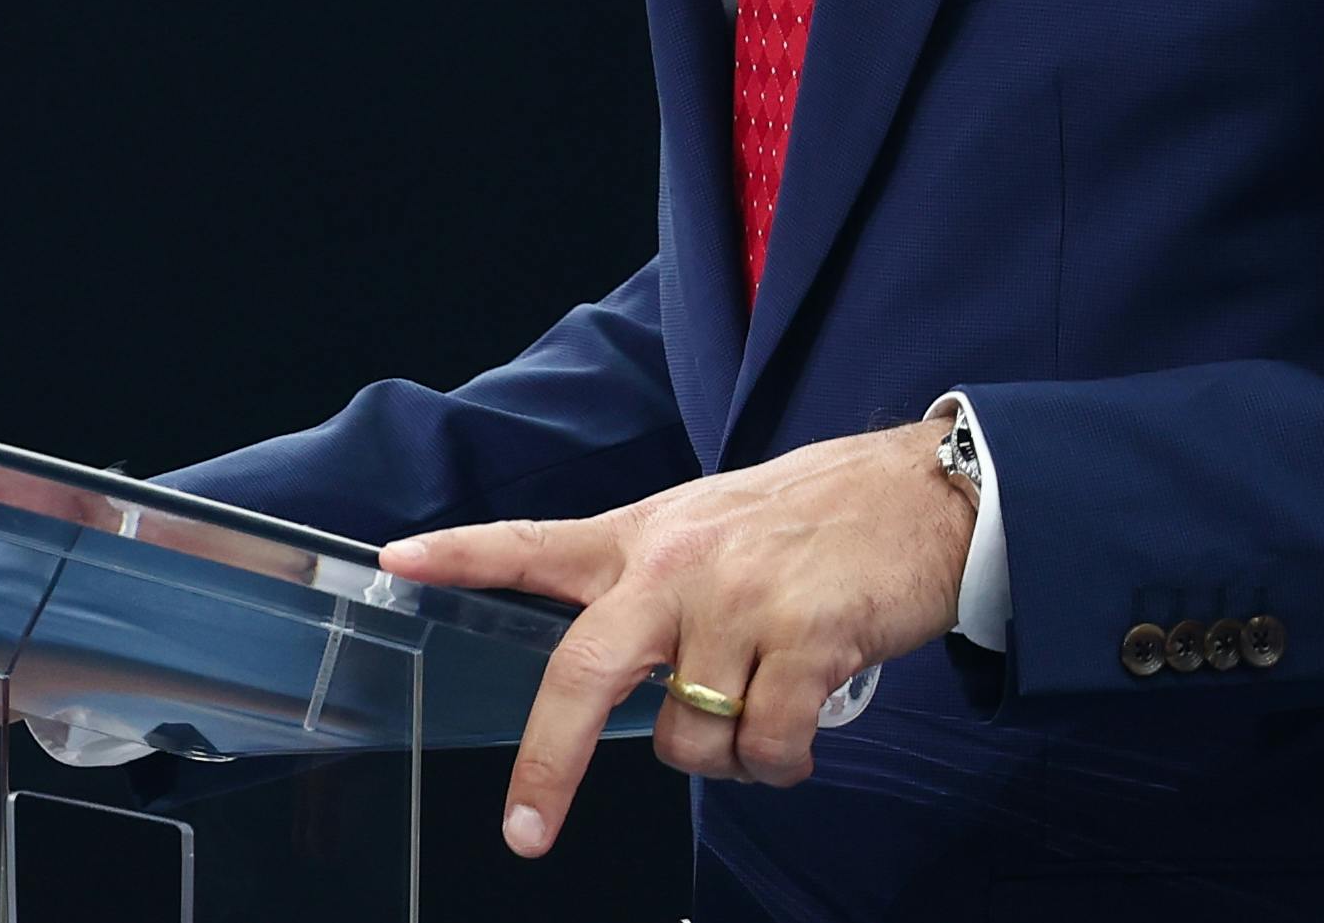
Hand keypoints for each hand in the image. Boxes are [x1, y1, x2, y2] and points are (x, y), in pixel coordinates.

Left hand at [377, 414, 970, 857]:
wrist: (927, 494)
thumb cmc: (818, 518)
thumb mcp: (716, 525)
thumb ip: (655, 586)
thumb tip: (622, 684)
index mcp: (649, 535)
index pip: (538, 541)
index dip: (462, 552)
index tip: (396, 559)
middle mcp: (681, 564)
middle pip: (583, 675)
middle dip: (549, 765)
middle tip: (527, 830)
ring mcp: (741, 601)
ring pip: (690, 739)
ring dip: (728, 755)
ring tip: (770, 705)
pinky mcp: (805, 639)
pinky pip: (765, 750)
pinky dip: (783, 762)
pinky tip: (808, 725)